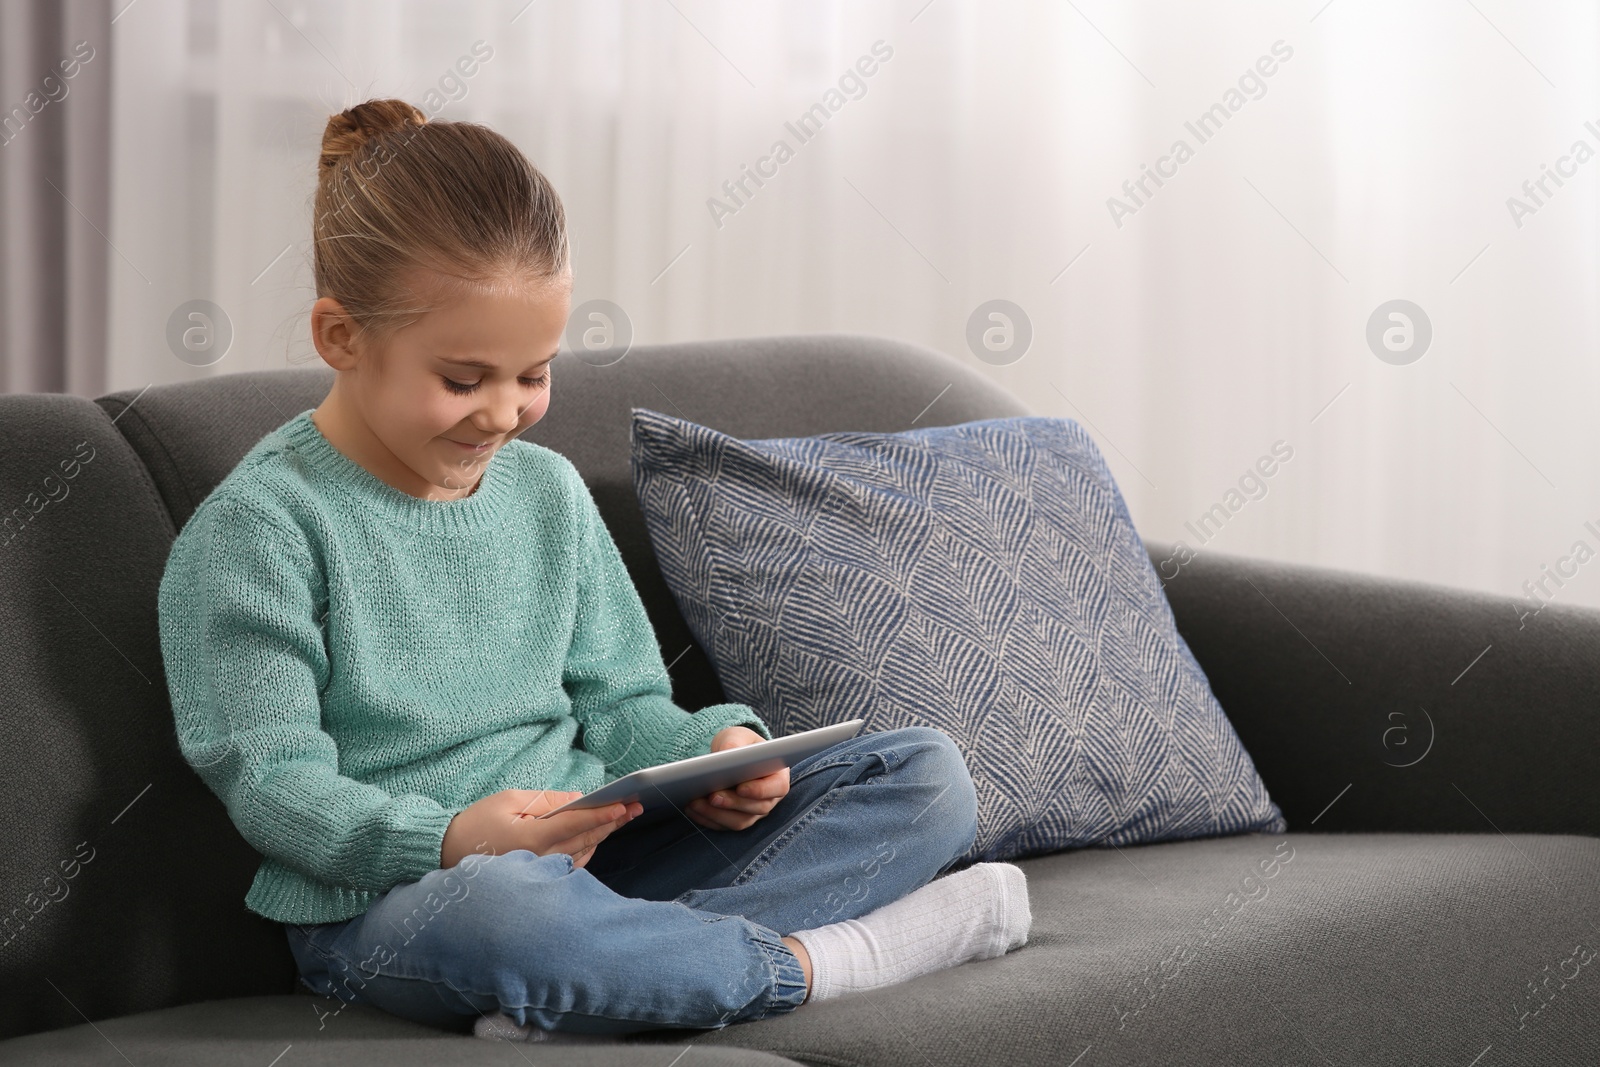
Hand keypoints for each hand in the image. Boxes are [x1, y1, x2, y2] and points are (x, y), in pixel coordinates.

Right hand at [441, 789, 642, 869]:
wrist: (448, 852)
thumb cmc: (476, 823)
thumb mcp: (510, 800)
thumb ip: (547, 801)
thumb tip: (578, 799)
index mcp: (533, 838)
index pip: (577, 824)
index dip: (603, 814)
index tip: (625, 805)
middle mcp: (541, 859)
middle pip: (586, 838)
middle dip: (612, 822)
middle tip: (635, 807)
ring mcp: (541, 872)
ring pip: (583, 852)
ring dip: (603, 834)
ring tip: (622, 817)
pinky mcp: (539, 876)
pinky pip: (573, 863)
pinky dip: (588, 848)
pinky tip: (598, 835)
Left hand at [685, 726, 789, 830]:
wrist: (728, 756)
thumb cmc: (739, 744)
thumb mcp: (738, 736)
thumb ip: (735, 742)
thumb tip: (728, 754)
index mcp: (777, 775)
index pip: (778, 787)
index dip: (761, 790)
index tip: (741, 788)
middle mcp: (769, 798)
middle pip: (756, 808)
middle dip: (733, 804)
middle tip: (713, 796)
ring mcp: (753, 812)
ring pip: (739, 821)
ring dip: (716, 814)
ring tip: (695, 802)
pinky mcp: (735, 819)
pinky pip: (723, 826)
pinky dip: (706, 819)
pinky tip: (690, 808)